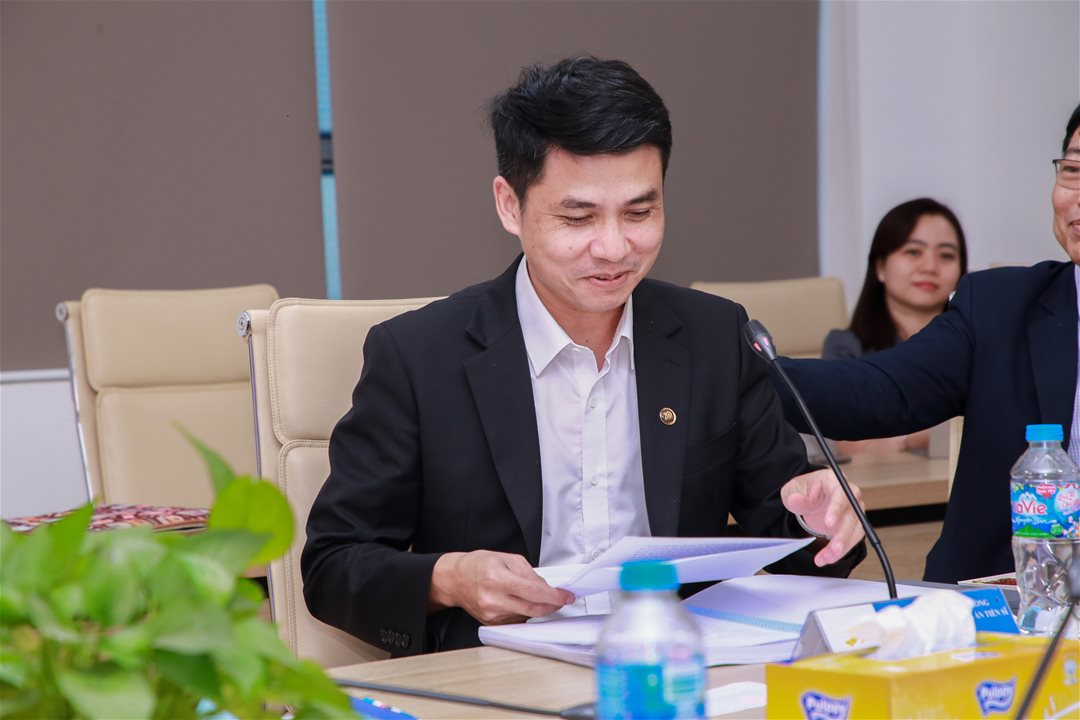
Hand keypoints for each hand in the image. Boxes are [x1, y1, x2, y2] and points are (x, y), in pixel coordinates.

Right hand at [429, 550, 574, 624]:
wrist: (455, 580)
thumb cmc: (478, 565)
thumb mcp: (506, 558)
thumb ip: (528, 572)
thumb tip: (545, 586)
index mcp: (498, 579)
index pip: (534, 592)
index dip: (554, 596)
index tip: (566, 596)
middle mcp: (494, 600)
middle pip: (533, 609)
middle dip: (552, 605)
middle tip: (560, 599)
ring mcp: (492, 614)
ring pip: (526, 616)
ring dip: (537, 608)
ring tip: (532, 595)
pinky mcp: (491, 623)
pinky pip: (516, 620)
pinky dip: (524, 612)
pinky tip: (519, 602)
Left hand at [781, 468, 865, 566]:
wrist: (812, 496)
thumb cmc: (805, 489)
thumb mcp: (793, 489)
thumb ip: (795, 495)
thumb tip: (794, 500)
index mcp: (835, 481)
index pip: (841, 494)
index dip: (836, 510)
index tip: (829, 524)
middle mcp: (849, 495)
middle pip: (851, 516)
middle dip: (842, 535)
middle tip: (833, 548)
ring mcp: (854, 511)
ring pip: (854, 531)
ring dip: (842, 547)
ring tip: (826, 558)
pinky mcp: (853, 525)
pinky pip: (851, 540)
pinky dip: (840, 551)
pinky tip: (827, 558)